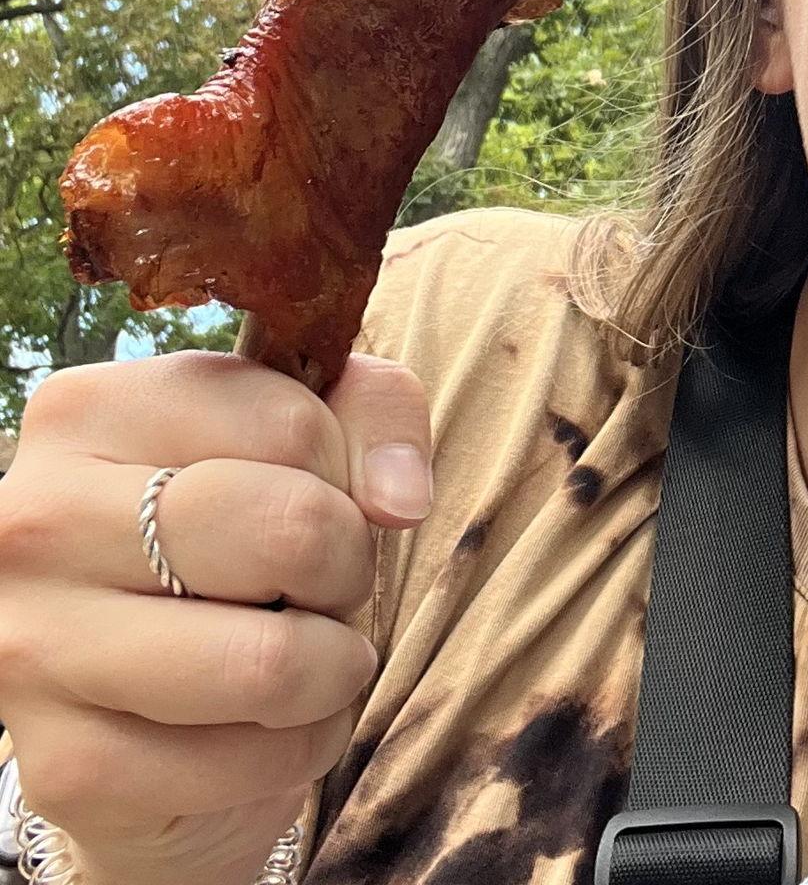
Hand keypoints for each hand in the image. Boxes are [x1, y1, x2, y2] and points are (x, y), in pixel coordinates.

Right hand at [0, 352, 430, 884]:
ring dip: (334, 668)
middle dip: (348, 569)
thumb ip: (374, 410)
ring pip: (270, 661)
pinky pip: (246, 764)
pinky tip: (266, 725)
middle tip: (328, 587)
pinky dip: (300, 748)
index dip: (350, 473)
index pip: (292, 424)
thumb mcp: (304, 432)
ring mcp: (32, 648)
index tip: (326, 499)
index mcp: (87, 413)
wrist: (131, 694)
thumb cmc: (235, 533)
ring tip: (309, 655)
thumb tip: (400, 499)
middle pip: (290, 531)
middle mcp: (34, 523)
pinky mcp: (62, 767)